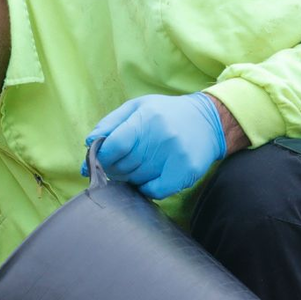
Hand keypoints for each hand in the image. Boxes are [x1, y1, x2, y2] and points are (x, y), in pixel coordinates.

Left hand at [85, 92, 225, 198]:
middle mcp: (161, 138)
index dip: (100, 157)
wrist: (210, 121)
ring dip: (130, 177)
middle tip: (118, 163)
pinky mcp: (185, 172)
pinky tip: (147, 178)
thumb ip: (110, 123)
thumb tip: (90, 143)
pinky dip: (145, 188)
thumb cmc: (165, 114)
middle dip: (113, 167)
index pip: (114, 146)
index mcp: (146, 119)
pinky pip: (154, 191)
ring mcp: (175, 157)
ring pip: (136, 179)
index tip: (97, 160)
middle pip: (122, 166)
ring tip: (138, 165)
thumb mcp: (136, 108)